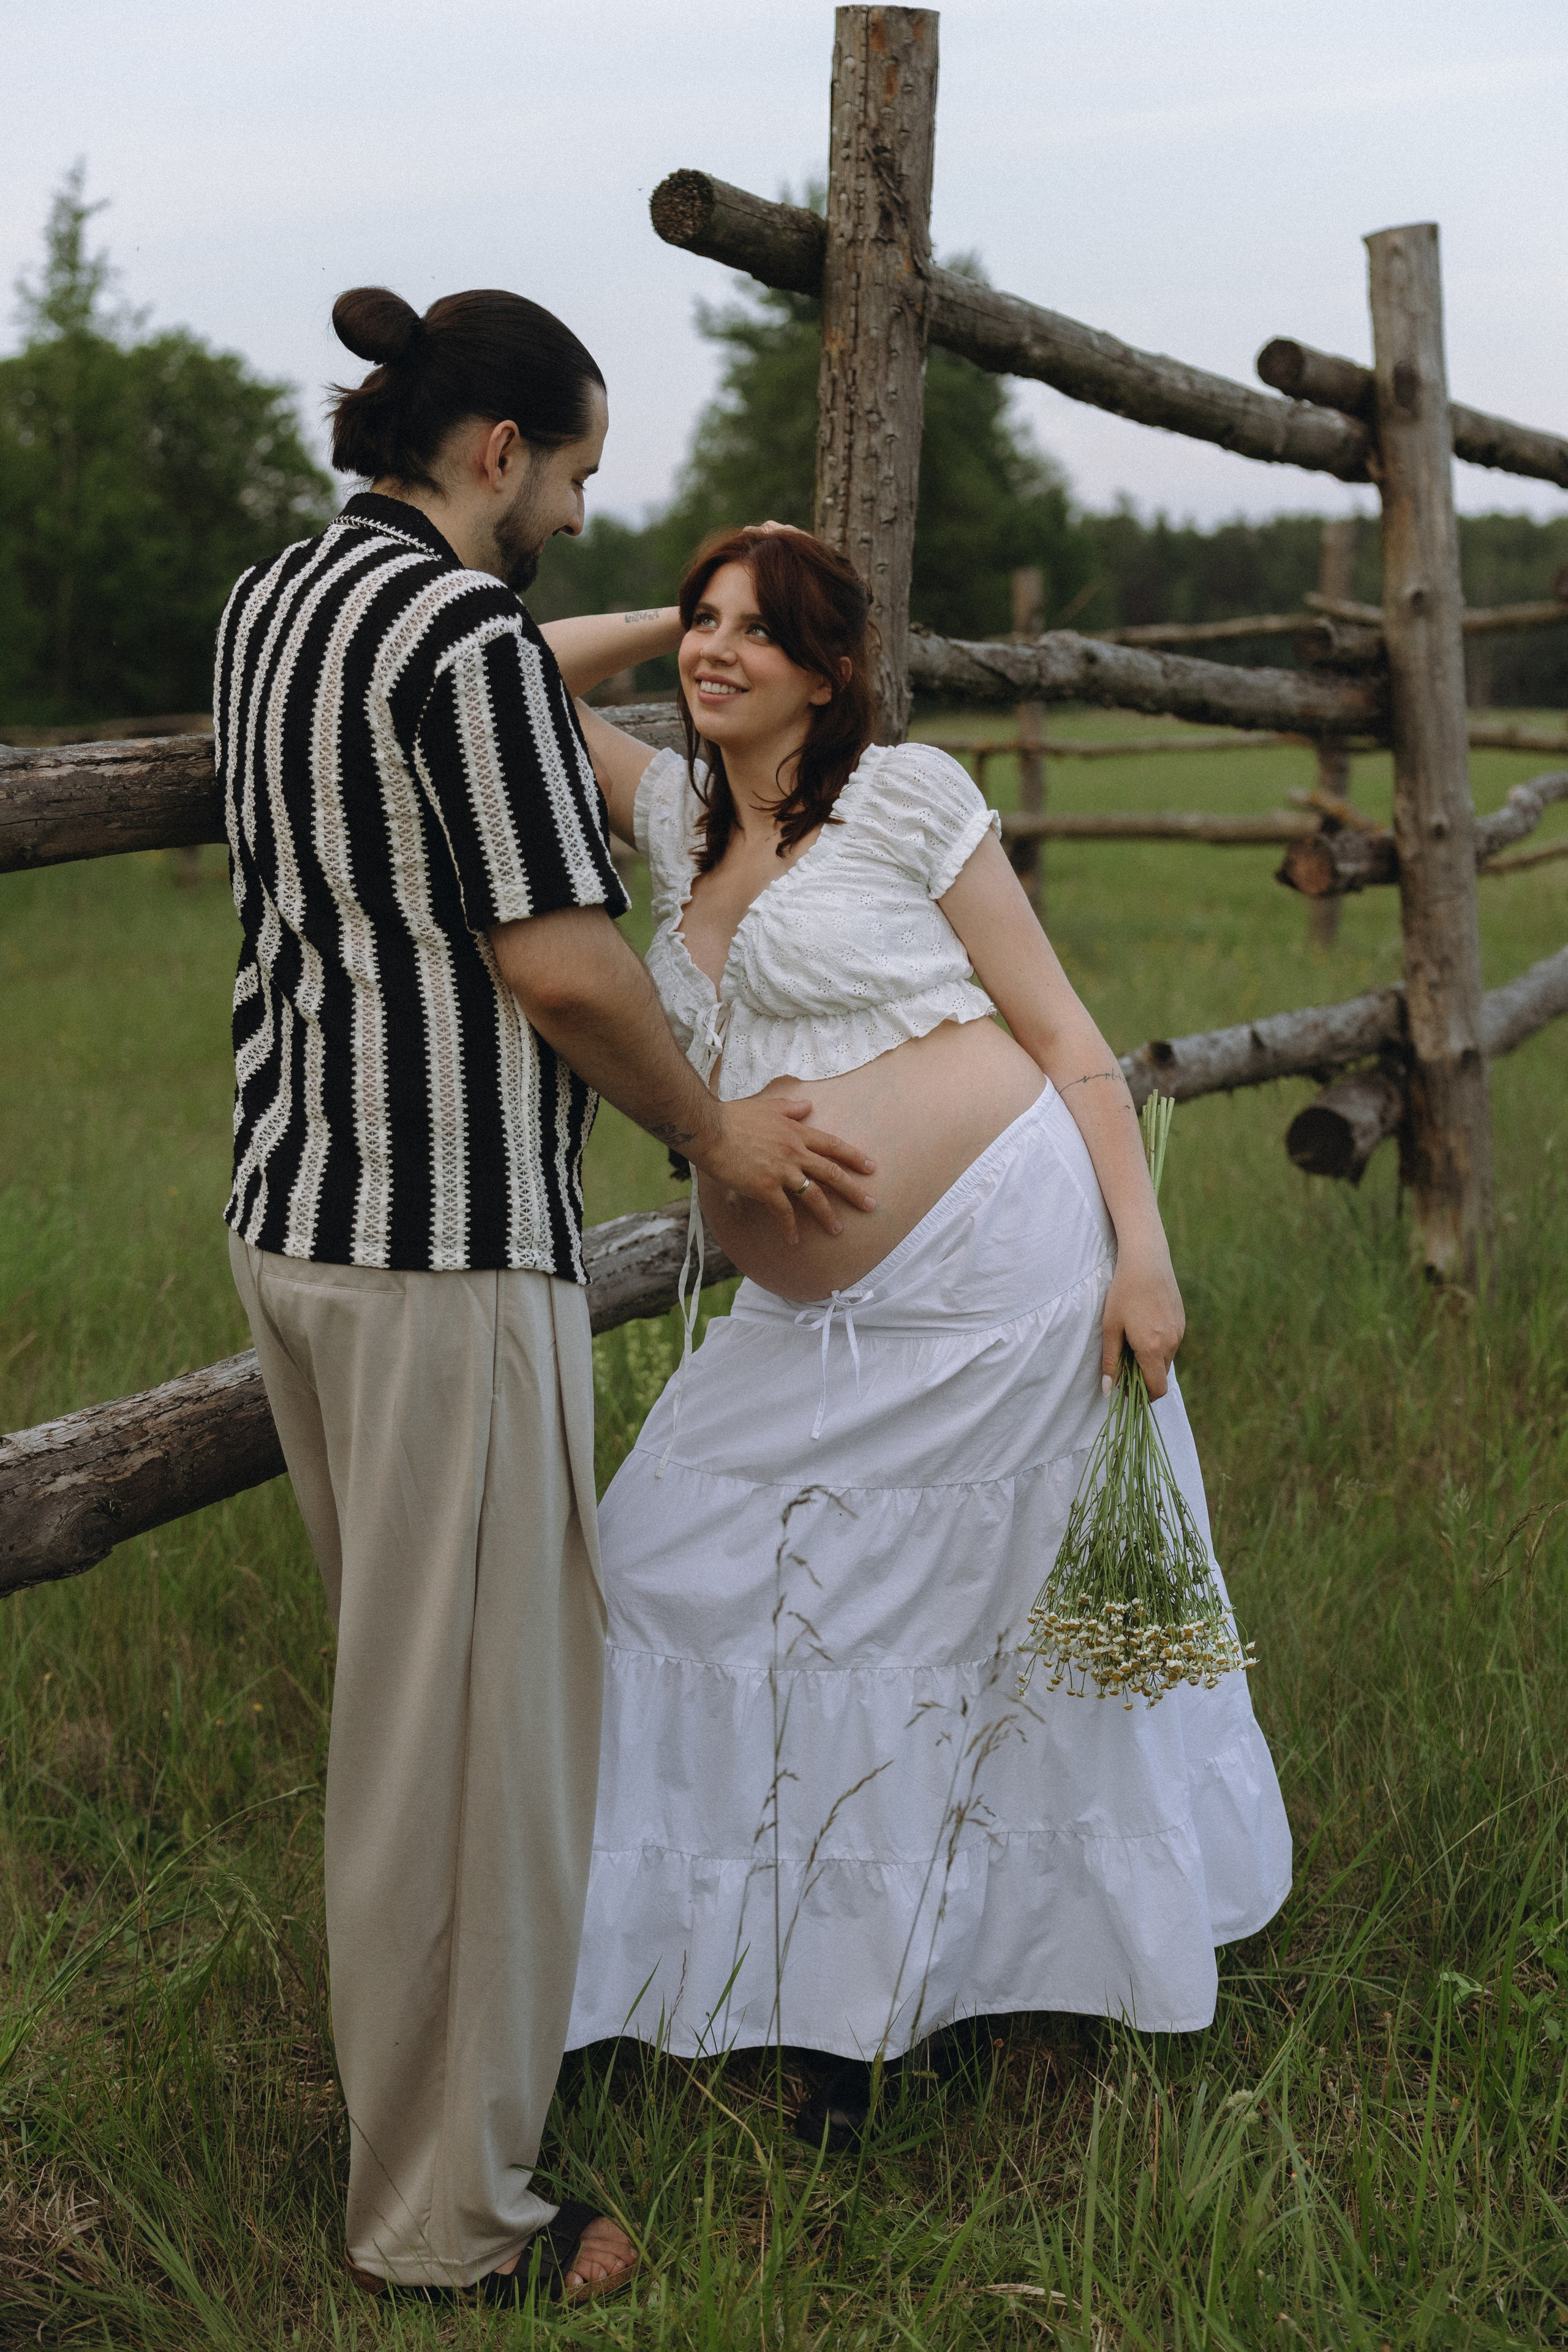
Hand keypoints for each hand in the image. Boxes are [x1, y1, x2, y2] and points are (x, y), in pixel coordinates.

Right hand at [689, 1095, 876, 1242]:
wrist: (709, 1129)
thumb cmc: (733, 1117)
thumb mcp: (767, 1106)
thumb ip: (790, 1108)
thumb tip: (808, 1104)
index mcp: (796, 1132)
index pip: (833, 1145)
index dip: (854, 1157)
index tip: (871, 1167)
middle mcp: (794, 1152)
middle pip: (831, 1173)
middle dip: (854, 1190)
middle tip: (871, 1204)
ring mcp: (781, 1171)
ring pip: (813, 1196)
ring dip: (827, 1214)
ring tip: (837, 1229)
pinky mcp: (765, 1187)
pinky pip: (783, 1212)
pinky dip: (790, 1227)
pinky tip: (794, 1240)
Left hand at [1101, 1239, 1183, 1399]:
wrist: (1147, 1260)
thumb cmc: (1123, 1293)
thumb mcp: (1111, 1327)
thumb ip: (1111, 1361)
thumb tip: (1108, 1391)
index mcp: (1153, 1349)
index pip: (1157, 1389)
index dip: (1143, 1396)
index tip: (1128, 1390)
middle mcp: (1171, 1344)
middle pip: (1160, 1375)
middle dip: (1144, 1376)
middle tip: (1124, 1361)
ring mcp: (1180, 1332)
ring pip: (1166, 1358)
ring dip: (1151, 1358)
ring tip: (1132, 1339)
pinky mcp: (1182, 1320)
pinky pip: (1172, 1343)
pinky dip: (1159, 1344)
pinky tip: (1144, 1324)